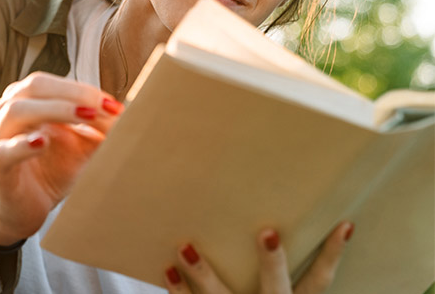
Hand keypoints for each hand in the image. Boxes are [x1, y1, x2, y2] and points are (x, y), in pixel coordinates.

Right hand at [0, 72, 123, 244]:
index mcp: (25, 101)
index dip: (82, 89)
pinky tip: (42, 142)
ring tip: (85, 116)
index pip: (51, 83)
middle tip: (102, 107)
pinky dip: (23, 144)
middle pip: (34, 87)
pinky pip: (4, 151)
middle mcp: (4, 113)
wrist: (24, 210)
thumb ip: (100, 131)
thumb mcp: (80, 147)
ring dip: (54, 110)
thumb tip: (130, 117)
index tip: (113, 105)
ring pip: (17, 111)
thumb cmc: (50, 171)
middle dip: (72, 93)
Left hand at [164, 222, 354, 293]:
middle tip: (267, 233)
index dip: (333, 255)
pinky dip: (179, 291)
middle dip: (272, 262)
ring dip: (204, 273)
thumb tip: (286, 228)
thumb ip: (283, 277)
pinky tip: (168, 270)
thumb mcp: (284, 291)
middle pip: (276, 287)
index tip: (344, 226)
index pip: (321, 280)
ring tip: (185, 247)